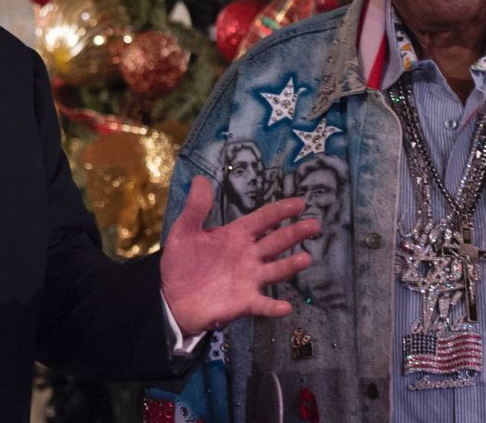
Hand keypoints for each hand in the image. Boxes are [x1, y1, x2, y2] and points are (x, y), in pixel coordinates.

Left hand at [161, 175, 319, 335]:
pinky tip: (284, 306)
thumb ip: (196, 209)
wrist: (172, 299)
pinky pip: (263, 304)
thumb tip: (201, 179)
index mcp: (237, 236)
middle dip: (295, 233)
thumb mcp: (184, 233)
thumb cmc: (181, 263)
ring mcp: (250, 279)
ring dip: (290, 265)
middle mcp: (249, 255)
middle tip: (314, 225)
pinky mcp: (245, 302)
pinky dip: (274, 306)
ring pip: (275, 270)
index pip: (263, 219)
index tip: (300, 203)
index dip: (281, 210)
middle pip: (277, 241)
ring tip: (305, 259)